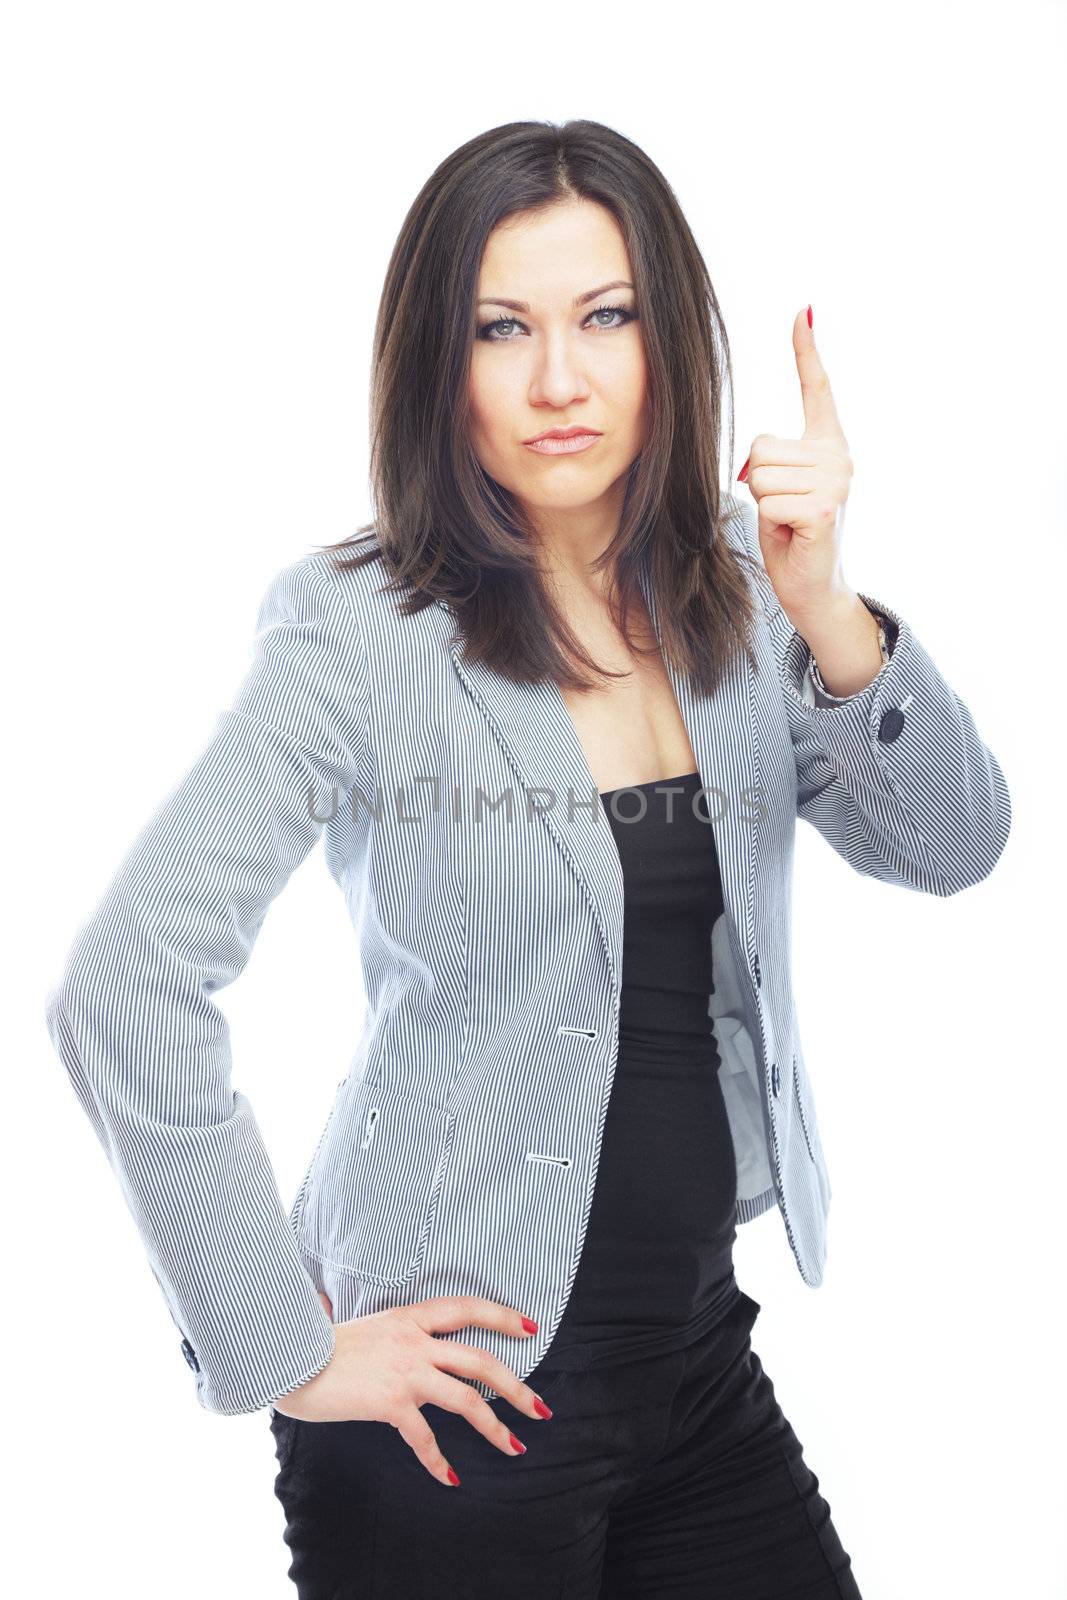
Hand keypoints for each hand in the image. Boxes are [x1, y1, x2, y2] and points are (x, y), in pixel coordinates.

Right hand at [272, 1292, 552, 1488]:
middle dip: (517, 1386)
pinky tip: (451, 1477)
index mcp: (410, 1317)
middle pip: (480, 1359)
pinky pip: (424, 1436)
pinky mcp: (391, 1402)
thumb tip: (332, 1304)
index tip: (531, 1327)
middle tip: (541, 1408)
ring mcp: (406, 1372)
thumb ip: (368, 1323)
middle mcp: (414, 1341)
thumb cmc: (316, 1343)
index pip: (467, 1308)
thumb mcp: (354, 1322)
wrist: (290, 1358)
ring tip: (516, 1446)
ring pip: (467, 1399)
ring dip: (496, 1427)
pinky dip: (439, 1461)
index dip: (502, 1316)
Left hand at [737, 305, 855, 629]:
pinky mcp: (824, 509)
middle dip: (757, 481)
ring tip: (787, 520)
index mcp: (829, 444)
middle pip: (761, 446)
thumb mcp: (777, 485)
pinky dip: (771, 523)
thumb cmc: (790, 533)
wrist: (812, 584)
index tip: (802, 310)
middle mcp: (840, 456)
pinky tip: (792, 533)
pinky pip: (768, 501)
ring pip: (760, 474)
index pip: (818, 388)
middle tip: (782, 508)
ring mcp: (837, 482)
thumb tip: (751, 459)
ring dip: (763, 502)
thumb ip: (769, 459)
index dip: (806, 350)